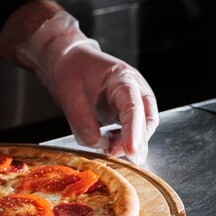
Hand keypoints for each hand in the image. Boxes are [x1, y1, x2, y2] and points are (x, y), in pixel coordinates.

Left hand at [17, 11, 158, 163]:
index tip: (132, 151)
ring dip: (127, 142)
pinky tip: (108, 143)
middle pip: (146, 120)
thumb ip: (81, 120)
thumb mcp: (69, 93)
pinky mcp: (126, 111)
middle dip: (134, 141)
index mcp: (122, 78)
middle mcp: (135, 89)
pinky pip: (131, 129)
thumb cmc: (72, 70)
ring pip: (142, 127)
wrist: (71, 61)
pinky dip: (122, 140)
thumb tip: (96, 143)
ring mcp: (133, 100)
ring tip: (106, 149)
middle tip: (112, 154)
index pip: (134, 107)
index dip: (134, 131)